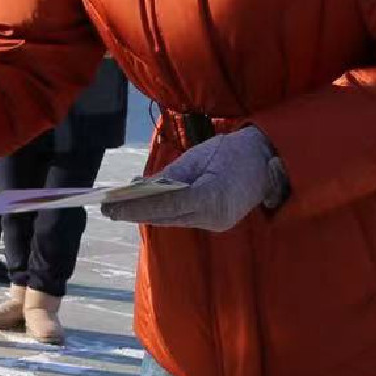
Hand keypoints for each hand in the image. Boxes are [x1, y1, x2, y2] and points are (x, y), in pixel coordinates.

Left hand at [103, 126, 287, 232]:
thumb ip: (170, 175)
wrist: (269, 161)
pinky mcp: (218, 224)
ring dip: (146, 215)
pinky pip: (184, 219)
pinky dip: (164, 213)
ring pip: (173, 220)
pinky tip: (144, 208)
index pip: (164, 205)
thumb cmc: (232, 152)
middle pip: (165, 216)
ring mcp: (217, 223)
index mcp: (211, 195)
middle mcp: (214, 215)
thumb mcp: (198, 156)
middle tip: (107, 208)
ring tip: (118, 209)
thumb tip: (141, 187)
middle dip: (134, 212)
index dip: (135, 207)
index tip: (110, 206)